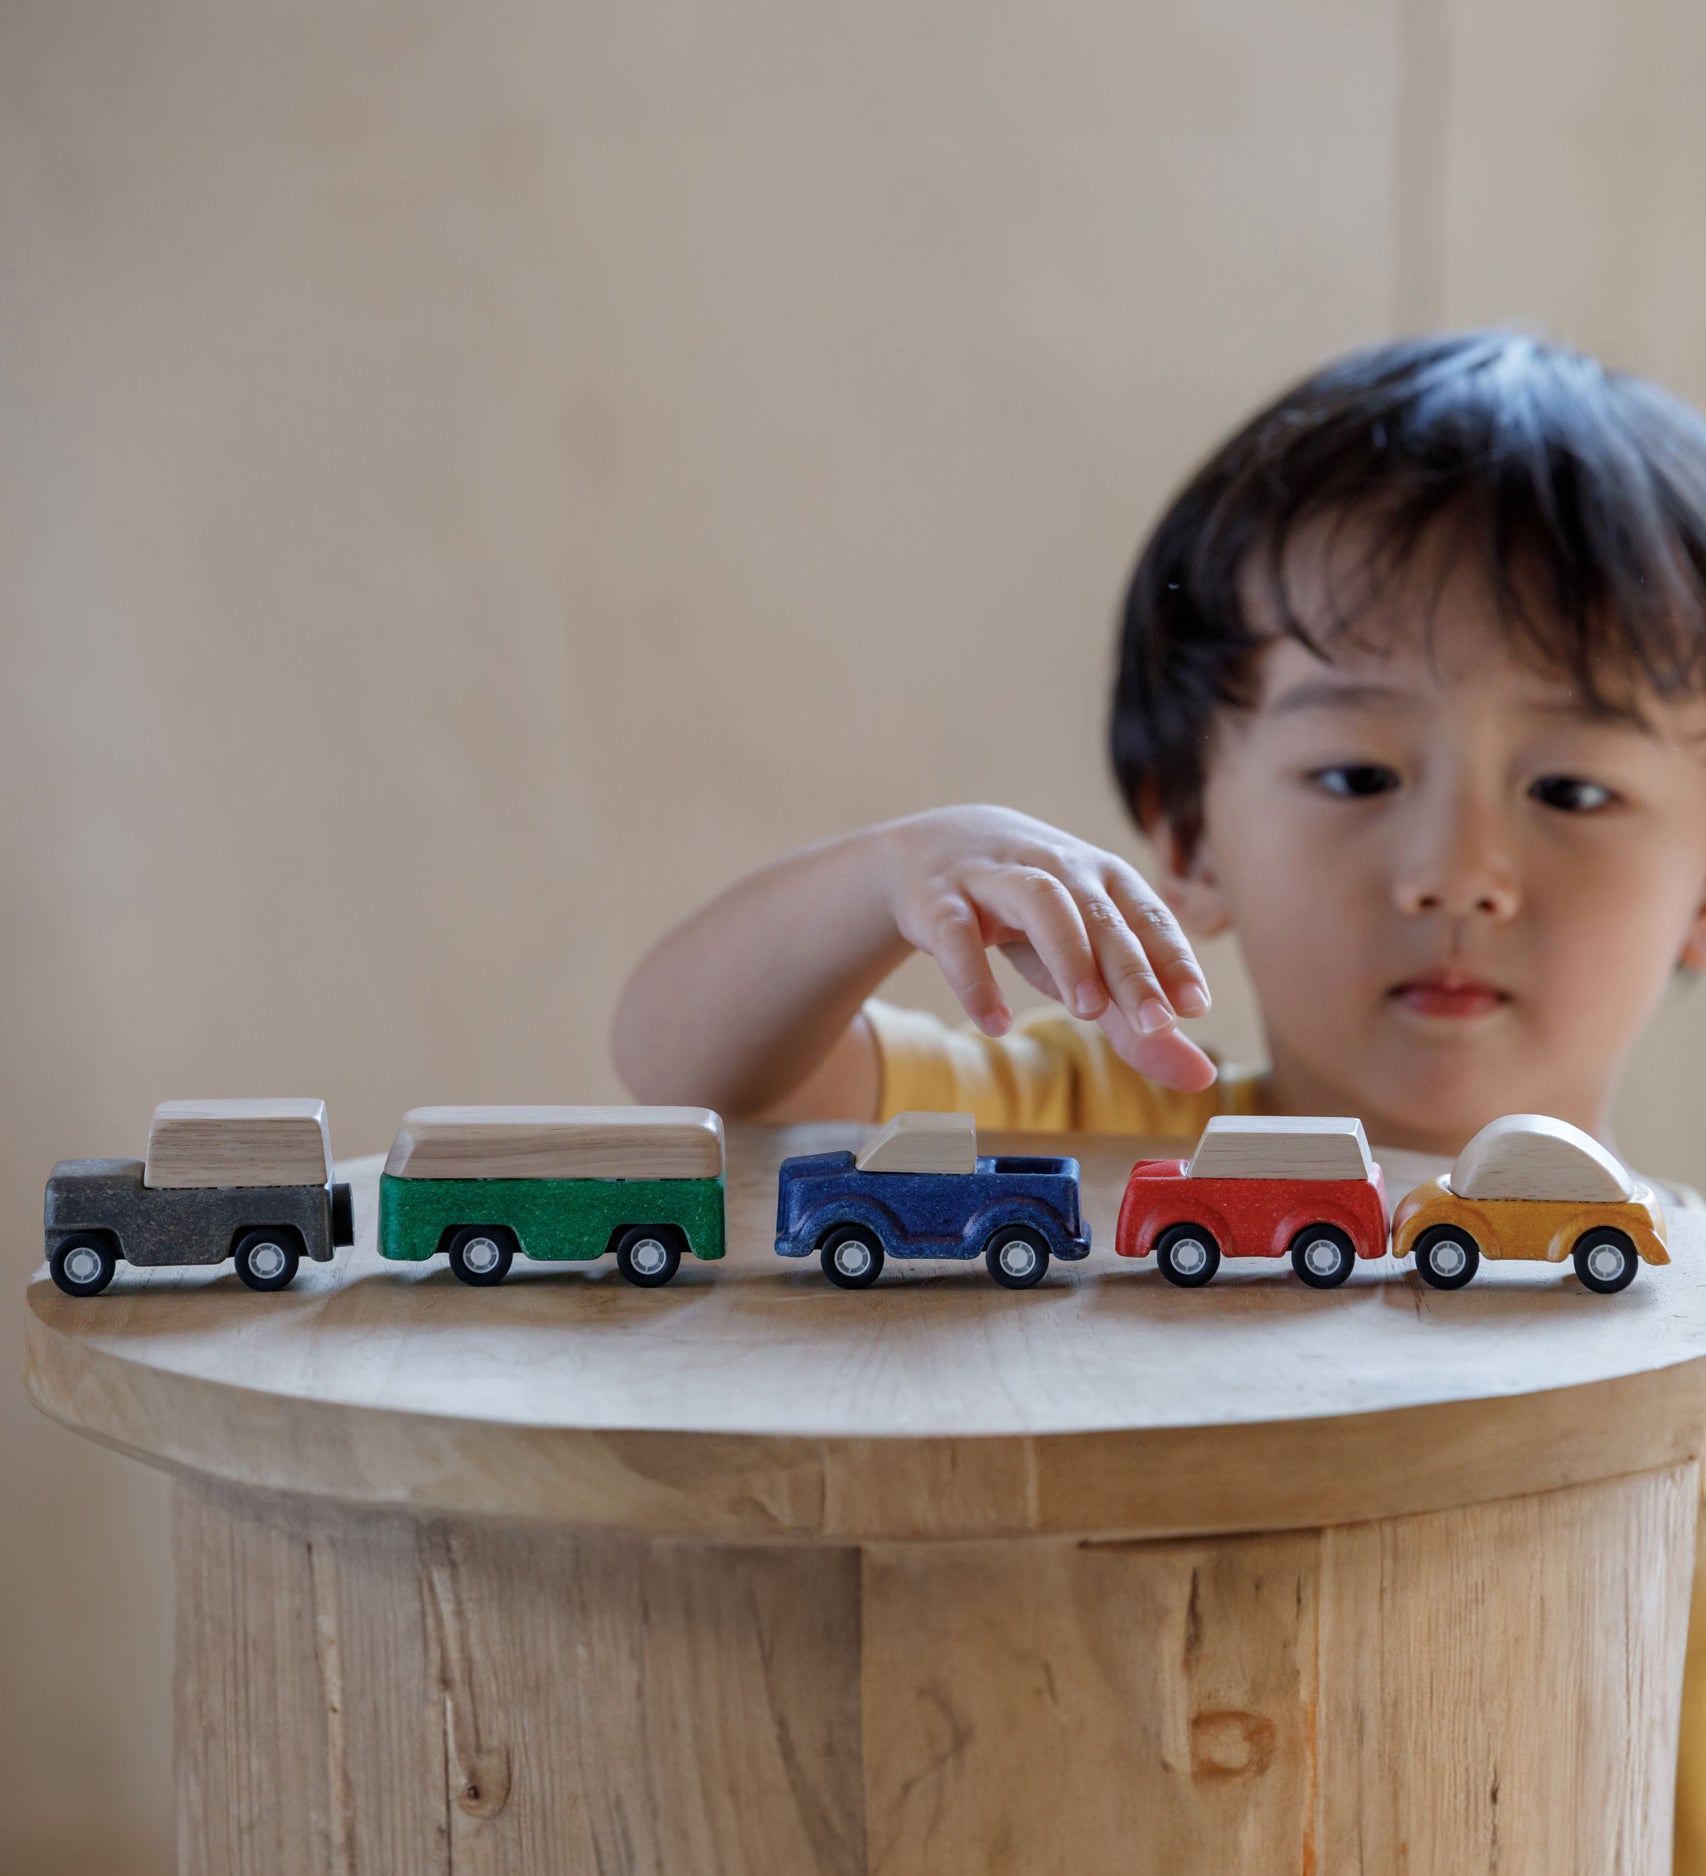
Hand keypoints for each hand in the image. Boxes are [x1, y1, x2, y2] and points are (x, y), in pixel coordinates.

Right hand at [875, 806, 1216, 1089]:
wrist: (933, 848)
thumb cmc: (1030, 914)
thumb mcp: (1084, 960)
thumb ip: (1134, 1019)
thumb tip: (1201, 1076)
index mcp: (1103, 879)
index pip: (1148, 916)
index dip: (1173, 958)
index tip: (1195, 1007)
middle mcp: (1057, 869)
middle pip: (1101, 914)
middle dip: (1131, 968)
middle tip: (1157, 1024)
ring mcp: (996, 878)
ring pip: (1040, 902)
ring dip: (1068, 953)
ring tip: (1087, 1011)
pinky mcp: (940, 899)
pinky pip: (958, 934)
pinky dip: (977, 978)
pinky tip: (996, 1023)